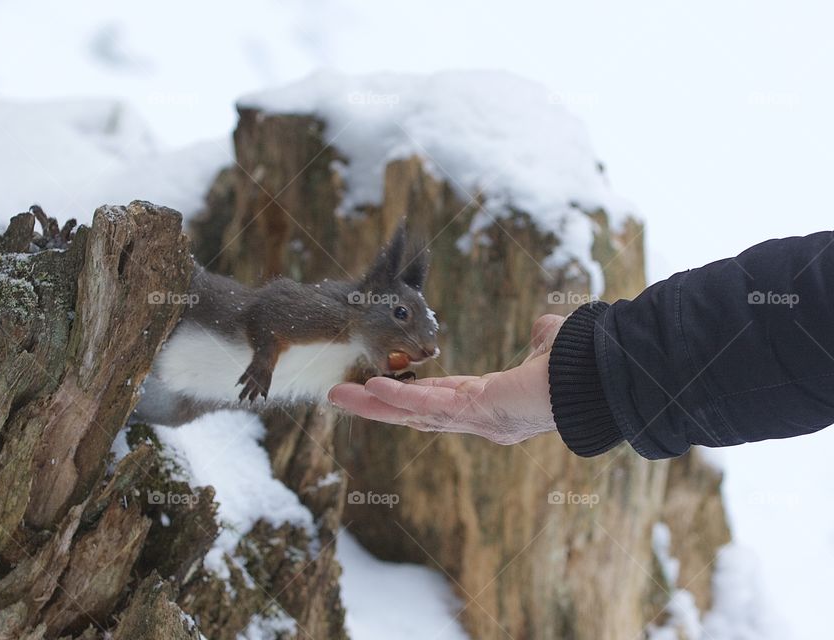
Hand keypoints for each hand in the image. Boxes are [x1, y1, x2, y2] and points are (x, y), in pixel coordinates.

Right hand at [329, 315, 565, 444]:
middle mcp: (477, 418)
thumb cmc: (579, 367)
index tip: (379, 386)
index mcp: (488, 402)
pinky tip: (372, 388)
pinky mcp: (477, 411)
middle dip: (376, 406)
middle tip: (340, 397)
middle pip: (414, 414)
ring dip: (373, 406)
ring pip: (412, 414)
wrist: (599, 381)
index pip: (437, 400)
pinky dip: (400, 398)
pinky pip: (430, 407)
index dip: (406, 394)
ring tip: (338, 396)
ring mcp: (475, 419)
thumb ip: (542, 338)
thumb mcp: (551, 345)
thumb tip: (544, 326)